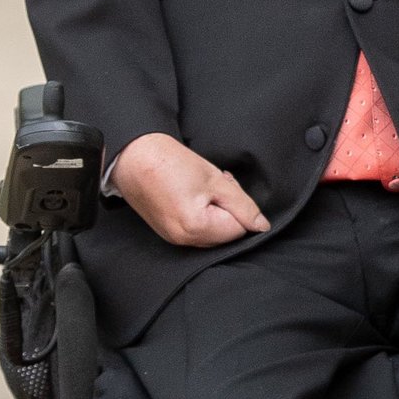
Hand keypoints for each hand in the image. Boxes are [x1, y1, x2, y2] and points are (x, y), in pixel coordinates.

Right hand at [111, 132, 269, 250]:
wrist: (136, 157)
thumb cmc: (172, 163)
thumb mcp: (216, 180)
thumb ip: (243, 205)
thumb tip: (262, 226)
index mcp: (197, 228)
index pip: (239, 228)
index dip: (238, 205)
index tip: (225, 185)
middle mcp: (184, 241)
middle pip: (225, 234)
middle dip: (227, 210)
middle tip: (215, 184)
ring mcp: (174, 239)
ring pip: (212, 233)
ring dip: (215, 212)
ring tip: (201, 188)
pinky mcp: (168, 233)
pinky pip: (196, 231)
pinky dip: (201, 215)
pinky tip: (191, 196)